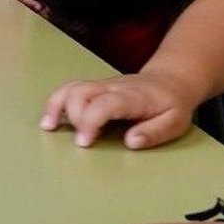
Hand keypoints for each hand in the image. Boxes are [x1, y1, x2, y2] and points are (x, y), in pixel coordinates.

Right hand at [39, 71, 198, 148]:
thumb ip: (154, 133)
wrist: (171, 80)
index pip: (104, 104)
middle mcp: (113, 87)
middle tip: (79, 141)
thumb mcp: (175, 122)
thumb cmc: (172, 105)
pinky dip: (56, 101)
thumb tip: (130, 142)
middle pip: (82, 92)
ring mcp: (102, 85)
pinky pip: (70, 88)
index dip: (89, 122)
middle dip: (73, 116)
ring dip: (56, 106)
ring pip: (72, 87)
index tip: (84, 142)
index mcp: (132, 97)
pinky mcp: (95, 87)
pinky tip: (50, 118)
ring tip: (48, 127)